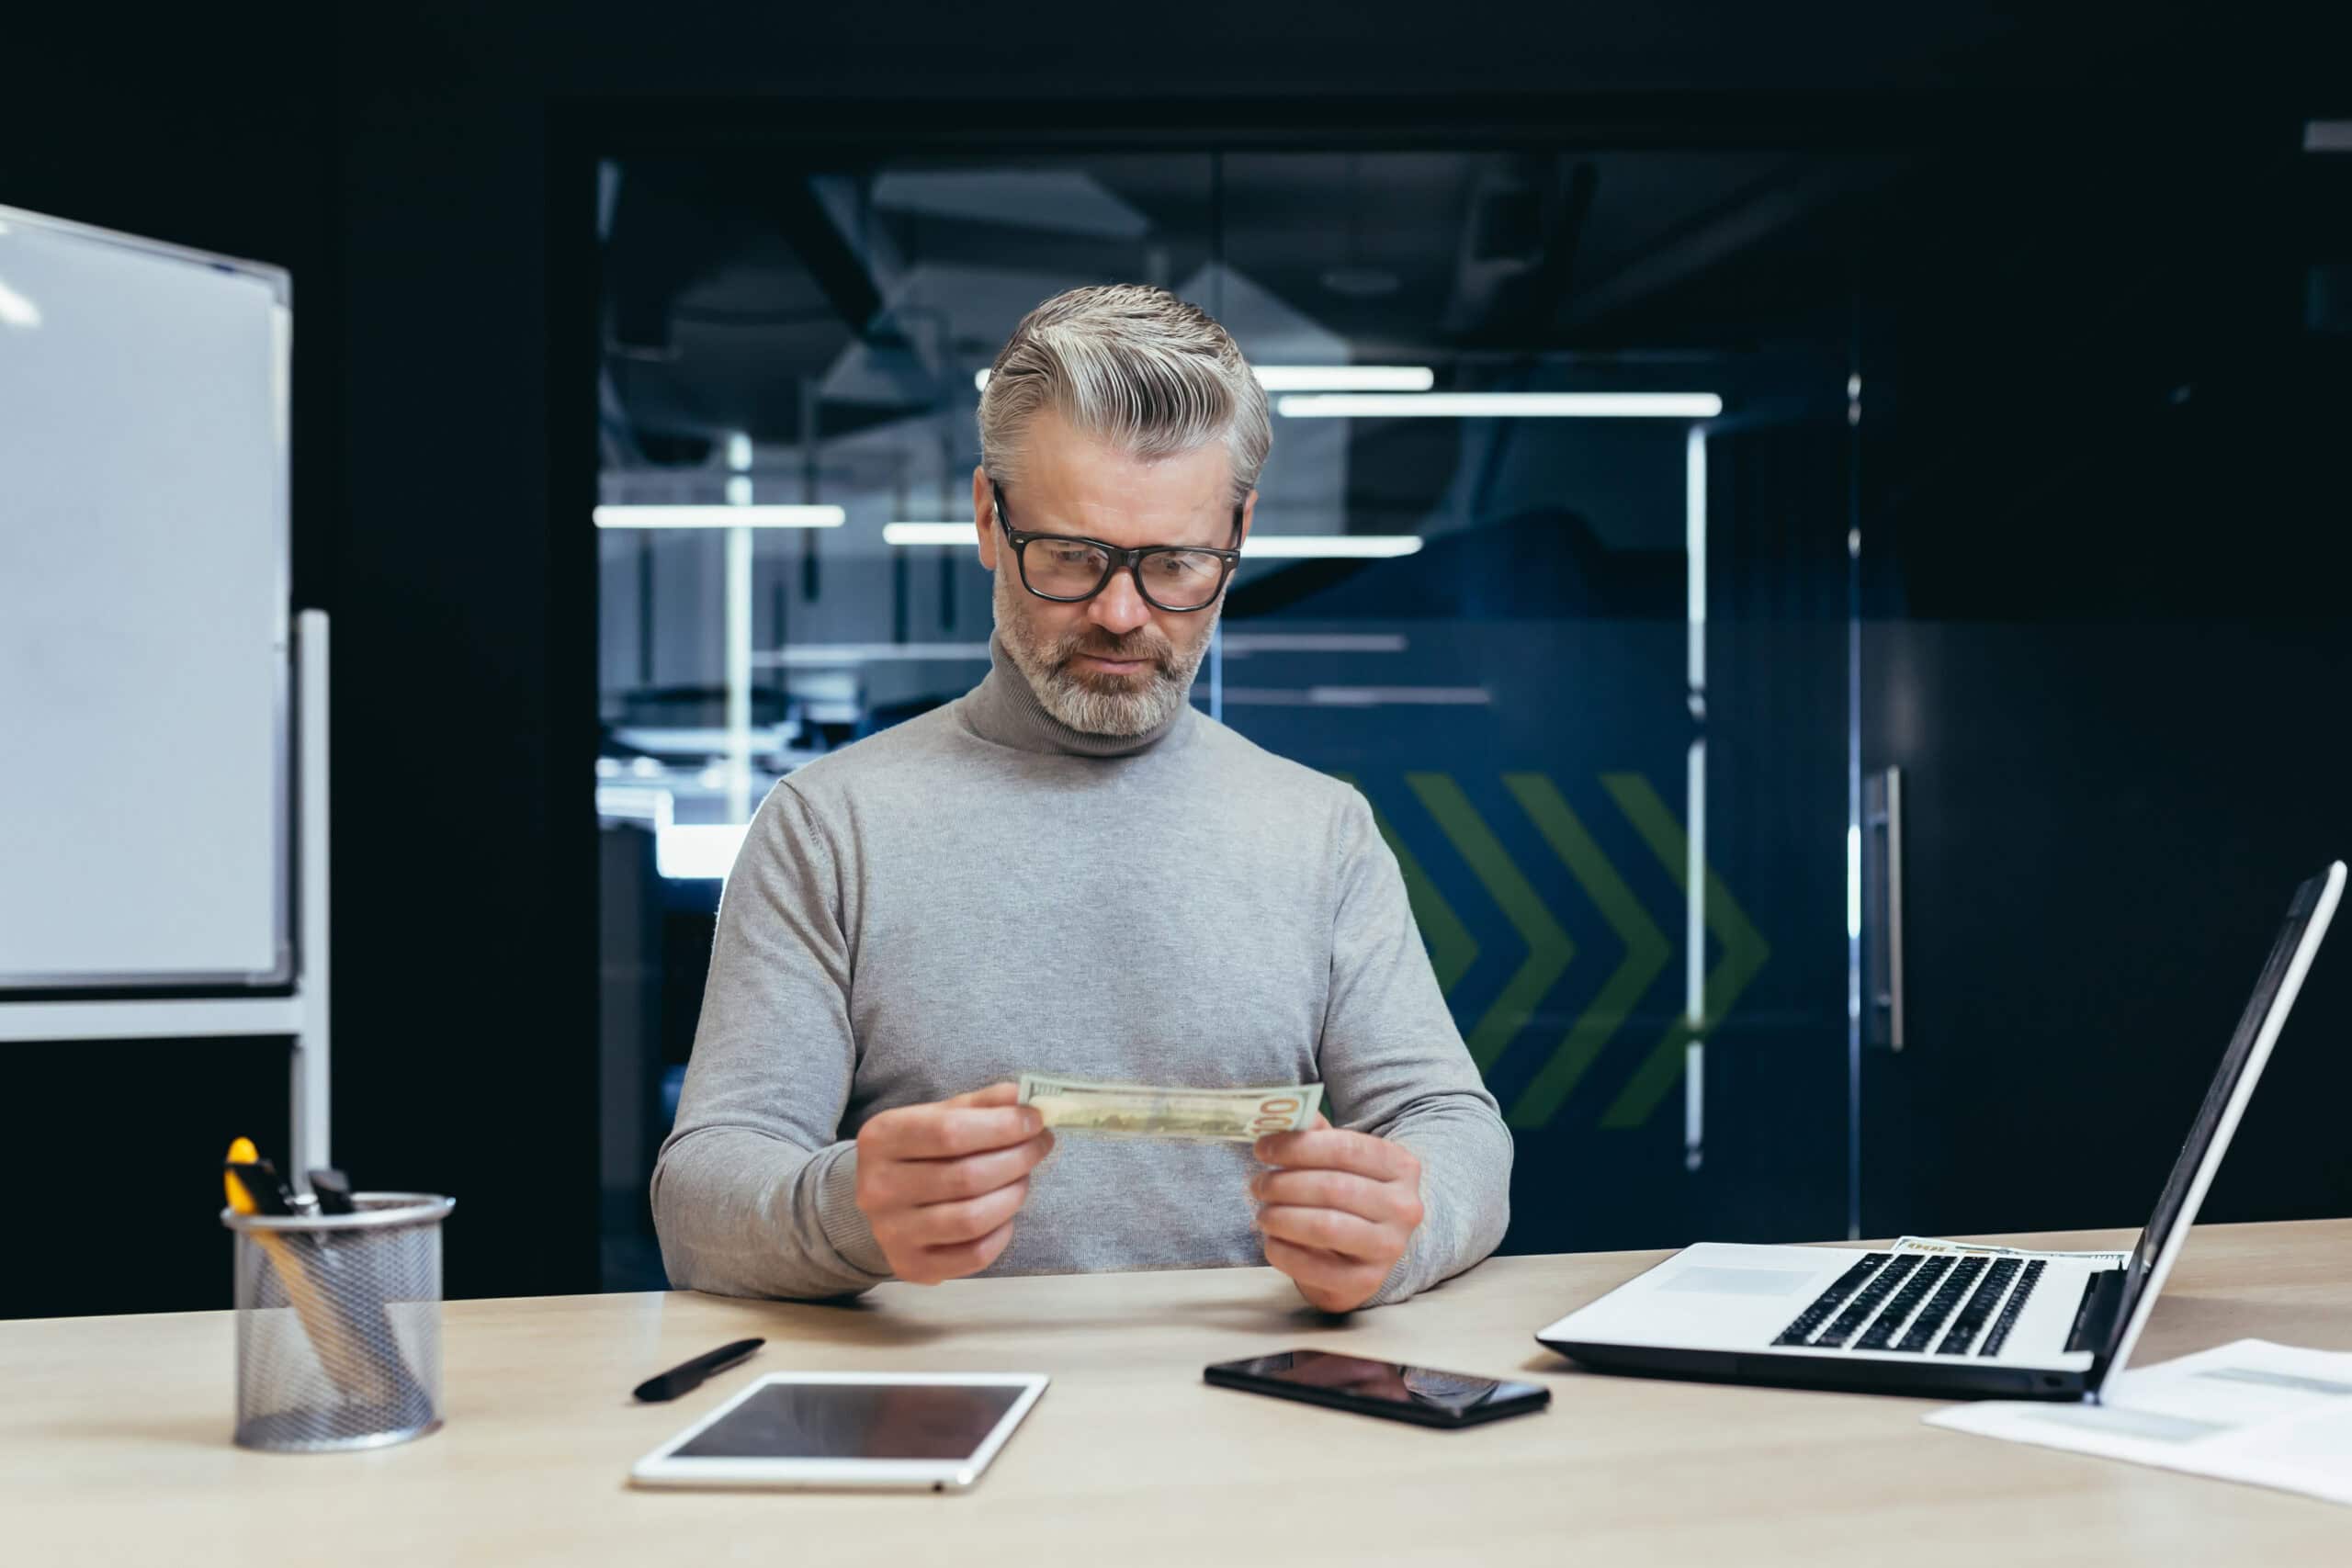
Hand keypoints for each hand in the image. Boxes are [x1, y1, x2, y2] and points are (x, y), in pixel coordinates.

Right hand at [854, 1083, 1054, 1284]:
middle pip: (966, 1176)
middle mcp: (878, 1187)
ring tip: (1023, 1178)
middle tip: (1040, 1146)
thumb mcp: (940, 1115)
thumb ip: (982, 1105)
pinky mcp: (911, 1265)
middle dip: (1017, 1159)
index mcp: (882, 1138)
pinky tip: (1005, 1214)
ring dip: (1013, 1195)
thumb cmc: (920, 1150)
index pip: (950, 1131)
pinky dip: (1002, 1233)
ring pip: (972, 1219)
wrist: (880, 1197)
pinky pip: (974, 1255)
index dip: (1002, 1126)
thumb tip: (1024, 1098)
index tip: (1036, 1120)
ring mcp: (892, 1232)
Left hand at [1249, 1116, 1424, 1312]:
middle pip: (1333, 1188)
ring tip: (1262, 1213)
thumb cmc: (1348, 1196)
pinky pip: (1316, 1267)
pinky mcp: (1366, 1283)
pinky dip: (1284, 1252)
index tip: (1262, 1148)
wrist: (1366, 1251)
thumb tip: (1280, 1117)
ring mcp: (1389, 1248)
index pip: (1346, 1148)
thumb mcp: (1340, 1161)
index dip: (1298, 1146)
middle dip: (1284, 1184)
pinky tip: (1271, 1241)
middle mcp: (1404, 1207)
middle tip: (1257, 1185)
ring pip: (1325, 1227)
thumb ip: (1315, 1136)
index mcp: (1401, 1166)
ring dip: (1282, 1217)